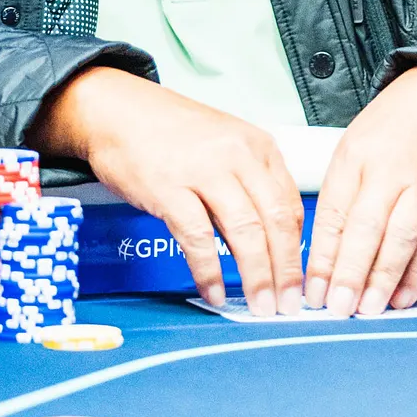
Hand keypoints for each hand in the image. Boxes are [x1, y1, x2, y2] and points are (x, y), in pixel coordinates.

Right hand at [30, 67, 302, 313]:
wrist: (117, 111)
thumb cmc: (170, 133)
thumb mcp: (225, 144)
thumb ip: (250, 183)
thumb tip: (270, 238)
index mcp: (257, 146)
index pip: (290, 204)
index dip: (299, 249)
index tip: (300, 278)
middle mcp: (237, 156)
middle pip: (275, 221)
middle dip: (286, 270)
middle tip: (289, 305)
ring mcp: (203, 172)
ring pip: (245, 232)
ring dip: (256, 276)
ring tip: (260, 305)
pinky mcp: (168, 189)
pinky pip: (198, 238)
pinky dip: (209, 271)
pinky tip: (214, 292)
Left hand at [304, 66, 416, 316]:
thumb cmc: (393, 129)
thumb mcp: (354, 148)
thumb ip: (340, 195)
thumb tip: (323, 255)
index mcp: (355, 157)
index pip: (333, 214)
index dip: (323, 258)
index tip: (313, 291)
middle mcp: (390, 171)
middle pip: (366, 229)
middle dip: (349, 273)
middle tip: (337, 308)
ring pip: (401, 239)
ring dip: (383, 280)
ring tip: (367, 309)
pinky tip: (402, 297)